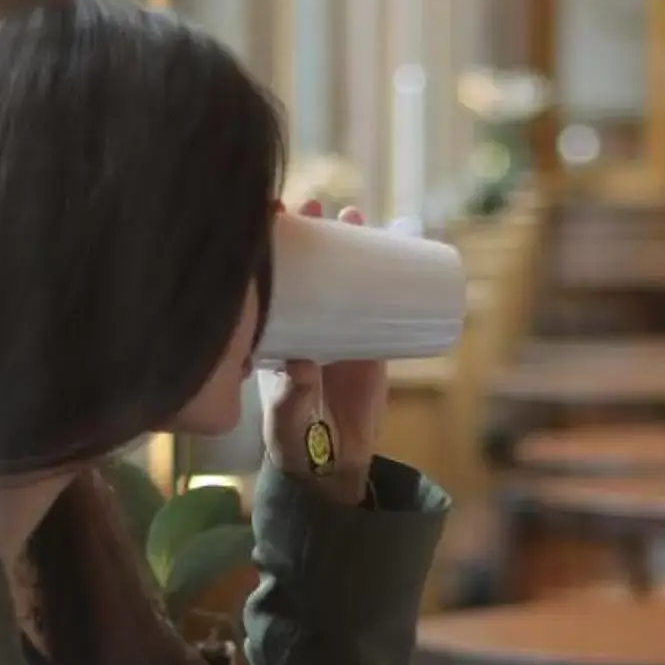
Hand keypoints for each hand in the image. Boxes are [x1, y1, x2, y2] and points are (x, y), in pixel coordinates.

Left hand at [259, 201, 388, 500]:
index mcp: (273, 330)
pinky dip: (389, 274)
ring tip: (353, 216)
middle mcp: (305, 320)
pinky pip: (381, 300)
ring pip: (345, 274)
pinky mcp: (372, 340)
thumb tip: (302, 364)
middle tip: (313, 206)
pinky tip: (395, 243)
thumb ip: (292, 392)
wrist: (330, 457)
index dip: (269, 247)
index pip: (269, 277)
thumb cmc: (293, 433)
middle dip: (311, 230)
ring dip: (350, 241)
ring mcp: (339, 326)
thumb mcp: (286, 412)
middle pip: (308, 264)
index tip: (270, 219)